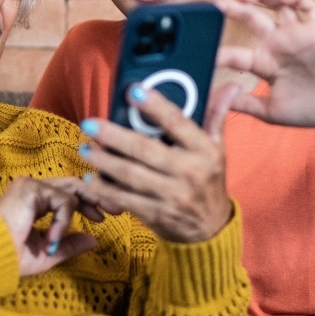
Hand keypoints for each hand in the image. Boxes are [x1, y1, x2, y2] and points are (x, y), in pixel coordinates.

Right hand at [0, 178, 98, 276]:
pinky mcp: (30, 188)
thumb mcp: (48, 253)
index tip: (104, 217)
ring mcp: (30, 185)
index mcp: (34, 201)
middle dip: (98, 195)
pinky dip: (63, 221)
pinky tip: (51, 238)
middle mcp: (32, 188)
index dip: (89, 202)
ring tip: (81, 229)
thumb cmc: (10, 259)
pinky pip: (63, 201)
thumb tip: (94, 240)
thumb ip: (70, 244)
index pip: (68, 193)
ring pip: (72, 190)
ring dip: (83, 210)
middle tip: (117, 208)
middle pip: (74, 184)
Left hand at [71, 83, 239, 243]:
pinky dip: (105, 190)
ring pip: (131, 175)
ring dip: (104, 161)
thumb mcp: (217, 149)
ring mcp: (172, 196)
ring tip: (85, 148)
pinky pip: (126, 200)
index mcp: (204, 151)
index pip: (178, 123)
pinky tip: (90, 178)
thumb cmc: (209, 181)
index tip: (133, 91)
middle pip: (145, 150)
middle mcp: (189, 172)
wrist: (211, 228)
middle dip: (113, 136)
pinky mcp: (157, 214)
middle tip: (90, 124)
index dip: (155, 106)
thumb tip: (229, 87)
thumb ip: (215, 116)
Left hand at [215, 0, 314, 126]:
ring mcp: (296, 35)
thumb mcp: (271, 112)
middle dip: (233, 10)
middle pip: (251, 19)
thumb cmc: (311, 110)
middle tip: (216, 5)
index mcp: (265, 63)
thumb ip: (245, 105)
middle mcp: (278, 45)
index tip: (204, 55)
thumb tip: (216, 101)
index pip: (236, 54)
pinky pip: (305, 5)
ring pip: (276, 5)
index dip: (220, 53)